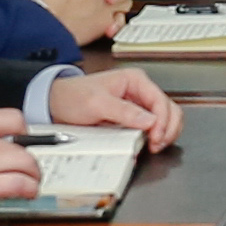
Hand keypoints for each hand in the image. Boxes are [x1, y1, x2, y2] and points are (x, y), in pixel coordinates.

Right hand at [0, 117, 42, 210]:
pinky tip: (27, 194)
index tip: (24, 144)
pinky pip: (19, 183)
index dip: (22, 133)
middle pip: (21, 144)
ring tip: (31, 185)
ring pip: (25, 162)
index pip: (9, 118)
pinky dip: (29, 189)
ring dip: (33, 176)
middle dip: (29, 161)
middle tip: (28, 172)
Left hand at [50, 68, 184, 148]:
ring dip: (165, 133)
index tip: (155, 137)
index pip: (161, 100)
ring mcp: (138, 105)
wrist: (56, 104)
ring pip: (166, 119)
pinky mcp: (134, 119)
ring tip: (154, 146)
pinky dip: (156, 137)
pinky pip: (154, 127)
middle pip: (169, 109)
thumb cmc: (73, 96)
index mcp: (135, 80)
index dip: (162, 121)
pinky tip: (149, 144)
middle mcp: (140, 91)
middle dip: (168, 128)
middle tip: (157, 144)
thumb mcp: (97, 103)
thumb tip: (149, 121)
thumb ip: (124, 111)